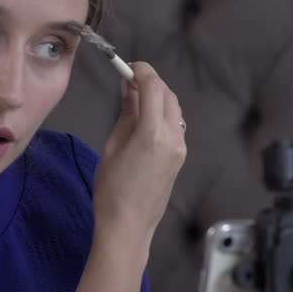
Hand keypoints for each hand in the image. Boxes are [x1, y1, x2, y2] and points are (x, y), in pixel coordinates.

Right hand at [91, 62, 187, 253]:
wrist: (129, 225)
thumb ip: (126, 114)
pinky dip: (163, 114)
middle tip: (129, 80)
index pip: (153, 87)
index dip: (141, 71)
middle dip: (151, 82)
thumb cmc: (111, 188)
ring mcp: (180, 148)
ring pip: (175, 109)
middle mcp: (173, 137)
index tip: (127, 66)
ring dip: (158, 97)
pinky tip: (145, 120)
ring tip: (136, 100)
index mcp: (152, 133)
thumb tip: (130, 89)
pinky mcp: (181, 157)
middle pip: (168, 95)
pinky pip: (176, 125)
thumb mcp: (113, 146)